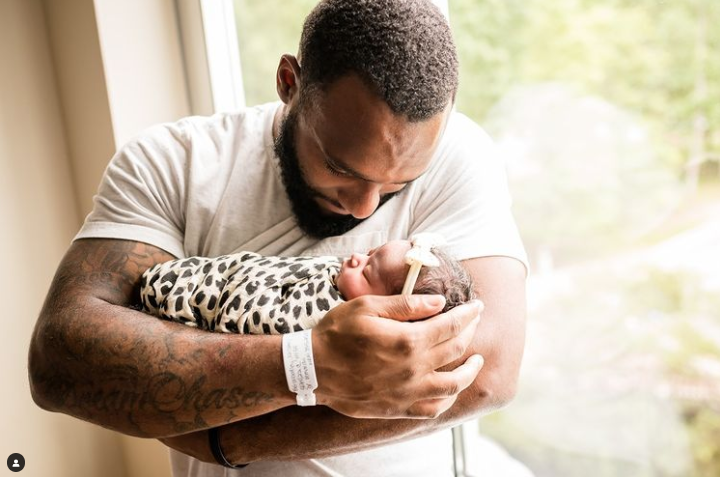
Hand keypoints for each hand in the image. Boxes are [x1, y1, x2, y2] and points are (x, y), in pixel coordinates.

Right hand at [312, 295, 483, 418]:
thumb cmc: (336, 332)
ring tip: (477, 360)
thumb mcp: (367, 307)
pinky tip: (451, 388)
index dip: (468, 314)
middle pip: (455, 349)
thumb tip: (440, 303)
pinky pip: (433, 408)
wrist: (311, 369)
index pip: (451, 325)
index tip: (477, 306)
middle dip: (470, 332)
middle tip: (473, 322)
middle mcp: (413, 369)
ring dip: (469, 370)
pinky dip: (448, 399)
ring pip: (453, 384)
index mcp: (407, 340)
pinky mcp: (398, 407)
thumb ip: (406, 305)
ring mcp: (407, 392)